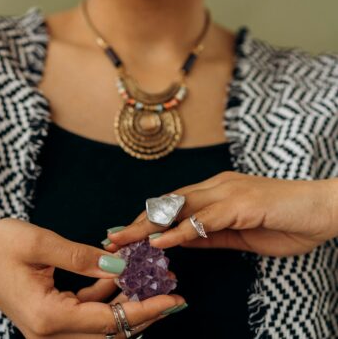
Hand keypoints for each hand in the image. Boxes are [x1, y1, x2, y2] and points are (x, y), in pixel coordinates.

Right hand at [0, 219, 183, 337]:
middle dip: (145, 311)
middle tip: (173, 293)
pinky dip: (108, 297)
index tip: (173, 299)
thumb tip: (119, 267)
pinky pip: (88, 312)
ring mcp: (50, 327)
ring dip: (128, 303)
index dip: (145, 309)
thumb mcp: (42, 244)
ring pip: (102, 323)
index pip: (110, 320)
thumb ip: (82, 258)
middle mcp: (51, 331)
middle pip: (111, 330)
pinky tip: (120, 277)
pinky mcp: (51, 317)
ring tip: (153, 281)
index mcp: (49, 317)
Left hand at [107, 172, 337, 256]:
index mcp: (216, 192)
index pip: (173, 204)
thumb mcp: (239, 233)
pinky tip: (160, 243)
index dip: (147, 219)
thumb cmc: (283, 220)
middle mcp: (217, 186)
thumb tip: (182, 241)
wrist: (322, 209)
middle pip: (168, 203)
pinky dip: (180, 232)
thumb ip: (211, 235)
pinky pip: (205, 220)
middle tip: (112, 237)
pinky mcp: (242, 204)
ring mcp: (228, 192)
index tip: (126, 234)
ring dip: (149, 225)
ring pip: (179, 208)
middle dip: (138, 221)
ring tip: (124, 240)